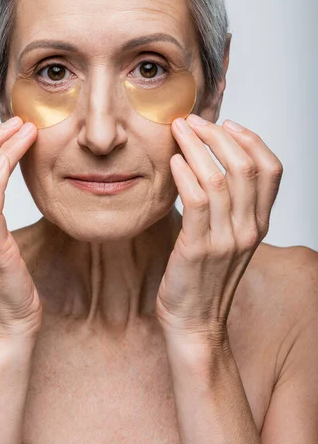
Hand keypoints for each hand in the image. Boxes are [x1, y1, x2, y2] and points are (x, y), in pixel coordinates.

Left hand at [155, 114, 282, 344]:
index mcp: (258, 223)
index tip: (227, 124)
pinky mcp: (198, 249)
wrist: (195, 322)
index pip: (271, 170)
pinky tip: (173, 162)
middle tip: (192, 121)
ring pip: (218, 178)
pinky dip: (184, 174)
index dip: (252, 140)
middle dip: (217, 135)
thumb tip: (204, 161)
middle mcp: (248, 229)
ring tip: (178, 131)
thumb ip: (225, 205)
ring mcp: (225, 240)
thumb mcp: (226, 238)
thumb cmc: (204, 277)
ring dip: (196, 147)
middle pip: (244, 166)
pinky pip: (195, 201)